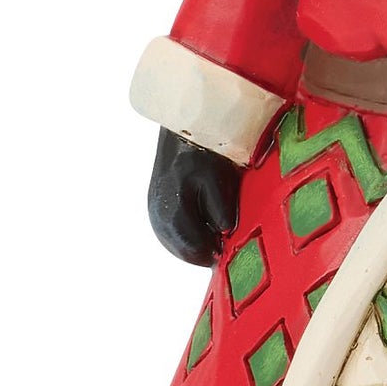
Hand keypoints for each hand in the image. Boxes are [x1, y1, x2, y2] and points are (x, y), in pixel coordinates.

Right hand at [147, 128, 241, 265]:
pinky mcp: (156, 208)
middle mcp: (158, 217)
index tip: (232, 251)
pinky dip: (189, 236)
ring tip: (218, 237)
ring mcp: (155, 213)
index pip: (194, 250)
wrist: (183, 130)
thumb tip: (224, 233)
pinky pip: (172, 234)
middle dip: (207, 252)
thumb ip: (220, 208)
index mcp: (173, 213)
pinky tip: (205, 228)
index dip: (215, 254)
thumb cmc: (203, 152)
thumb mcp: (217, 179)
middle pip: (185, 252)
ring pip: (177, 246)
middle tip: (227, 246)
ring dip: (197, 245)